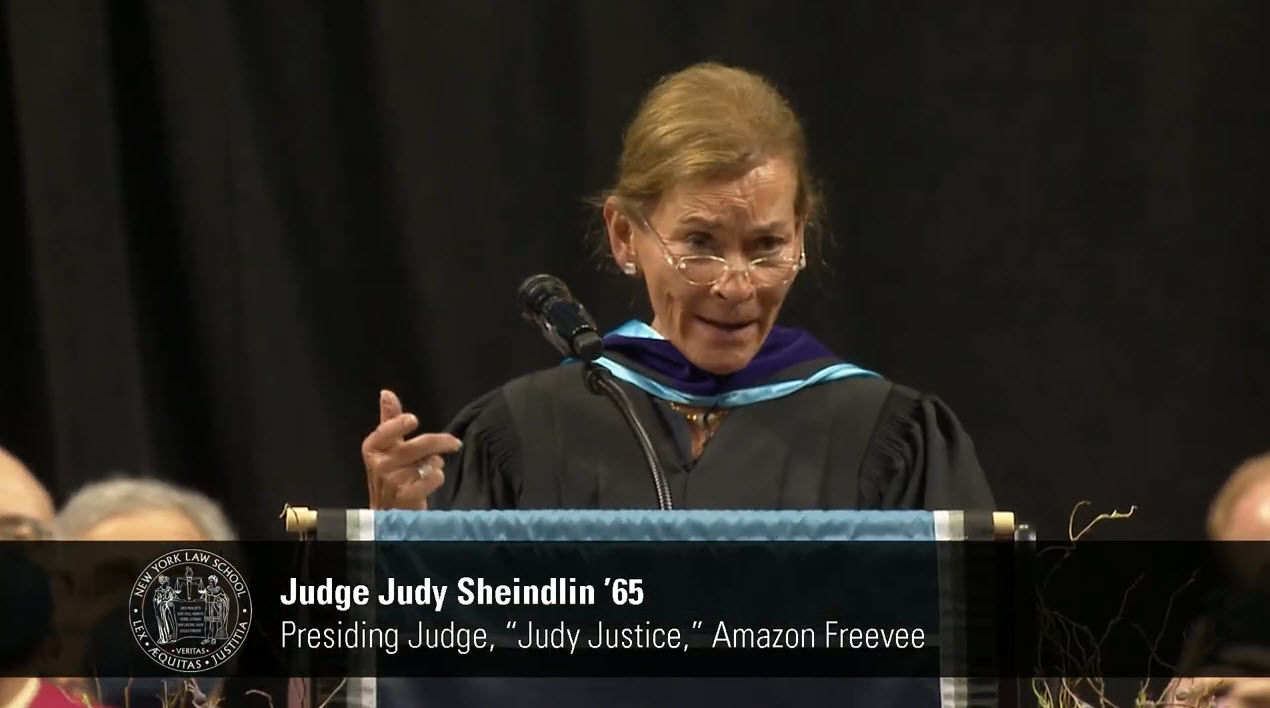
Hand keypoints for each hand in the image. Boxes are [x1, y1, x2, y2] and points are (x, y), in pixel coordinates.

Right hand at [361, 390, 461, 509]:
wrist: (388, 514)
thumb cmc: (391, 476)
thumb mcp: (388, 448)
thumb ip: (390, 421)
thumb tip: (386, 393)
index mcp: (372, 449)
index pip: (384, 432)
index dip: (397, 425)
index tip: (413, 420)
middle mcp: (378, 466)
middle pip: (417, 446)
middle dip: (441, 442)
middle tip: (454, 443)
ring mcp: (391, 484)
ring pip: (426, 463)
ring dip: (436, 463)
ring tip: (432, 468)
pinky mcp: (404, 499)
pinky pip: (430, 480)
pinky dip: (436, 477)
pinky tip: (432, 479)